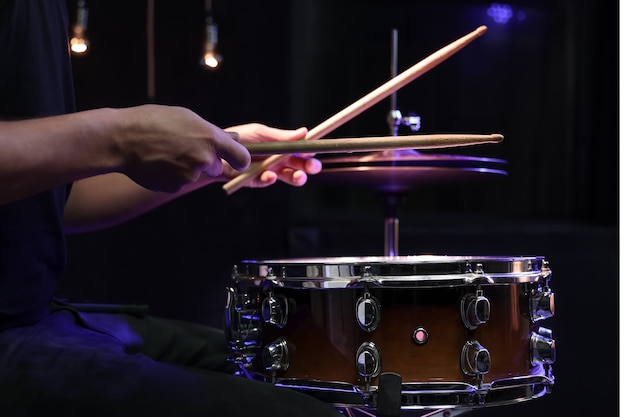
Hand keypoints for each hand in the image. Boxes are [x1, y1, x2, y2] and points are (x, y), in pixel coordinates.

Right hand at [116, 105, 249, 192]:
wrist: (122, 139)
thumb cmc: (154, 122)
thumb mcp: (187, 117)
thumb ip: (212, 131)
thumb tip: (234, 140)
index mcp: (211, 138)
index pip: (241, 157)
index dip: (240, 160)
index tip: (237, 160)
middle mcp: (204, 159)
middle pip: (216, 166)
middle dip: (206, 160)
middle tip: (185, 148)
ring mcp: (190, 176)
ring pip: (196, 174)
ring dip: (187, 167)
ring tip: (166, 152)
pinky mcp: (175, 187)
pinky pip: (180, 182)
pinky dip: (173, 175)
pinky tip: (158, 163)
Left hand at [219, 123, 321, 187]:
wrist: (217, 150)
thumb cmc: (240, 138)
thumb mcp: (261, 133)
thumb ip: (281, 136)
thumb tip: (304, 132)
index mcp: (284, 147)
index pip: (303, 150)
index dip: (310, 151)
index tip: (313, 151)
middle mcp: (280, 160)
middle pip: (302, 166)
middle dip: (309, 167)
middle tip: (311, 166)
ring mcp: (270, 172)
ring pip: (291, 177)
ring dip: (297, 177)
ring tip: (298, 176)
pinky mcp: (258, 181)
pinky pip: (268, 181)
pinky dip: (270, 179)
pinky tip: (270, 175)